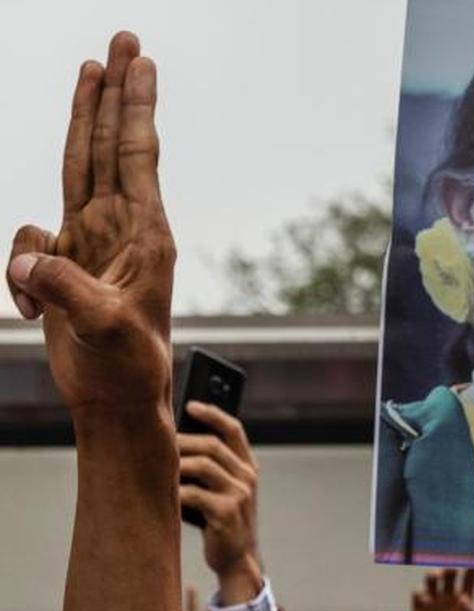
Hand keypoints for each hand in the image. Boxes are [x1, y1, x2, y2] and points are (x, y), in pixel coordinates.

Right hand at [7, 32, 173, 415]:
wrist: (115, 399)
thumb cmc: (127, 367)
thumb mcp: (104, 329)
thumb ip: (66, 289)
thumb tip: (27, 258)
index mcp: (146, 234)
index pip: (137, 154)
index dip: (134, 104)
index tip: (139, 60)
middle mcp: (122, 227)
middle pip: (110, 142)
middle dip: (115, 90)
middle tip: (125, 38)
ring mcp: (91, 240)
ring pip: (78, 166)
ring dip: (82, 118)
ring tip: (91, 70)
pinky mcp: (65, 263)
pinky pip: (27, 242)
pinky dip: (18, 269)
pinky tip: (31, 309)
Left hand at [178, 401, 261, 602]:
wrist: (237, 558)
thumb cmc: (221, 520)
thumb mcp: (223, 490)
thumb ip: (211, 468)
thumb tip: (174, 442)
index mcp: (248, 468)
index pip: (234, 430)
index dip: (213, 414)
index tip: (190, 405)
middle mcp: (247, 478)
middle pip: (212, 445)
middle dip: (183, 440)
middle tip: (158, 442)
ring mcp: (239, 495)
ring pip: (203, 466)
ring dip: (176, 464)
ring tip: (155, 465)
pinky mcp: (226, 513)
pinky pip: (194, 493)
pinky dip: (175, 491)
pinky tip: (162, 492)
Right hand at [411, 569, 473, 610]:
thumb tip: (465, 598)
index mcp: (464, 600)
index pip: (469, 580)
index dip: (471, 567)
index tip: (473, 554)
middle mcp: (448, 598)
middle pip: (449, 576)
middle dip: (450, 568)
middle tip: (451, 565)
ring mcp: (433, 603)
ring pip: (432, 582)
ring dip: (433, 576)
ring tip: (436, 576)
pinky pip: (417, 597)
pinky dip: (419, 594)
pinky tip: (424, 597)